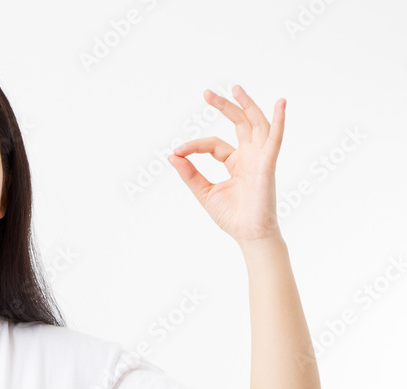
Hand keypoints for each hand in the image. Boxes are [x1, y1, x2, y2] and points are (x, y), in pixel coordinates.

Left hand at [168, 85, 285, 245]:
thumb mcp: (203, 191)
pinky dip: (280, 121)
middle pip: (239, 123)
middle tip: (206, 93)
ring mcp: (260, 158)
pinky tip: (281, 103)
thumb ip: (189, 173)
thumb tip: (171, 155)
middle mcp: (249, 156)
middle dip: (224, 107)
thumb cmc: (231, 216)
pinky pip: (275, 140)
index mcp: (235, 162)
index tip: (177, 151)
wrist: (248, 235)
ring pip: (256, 124)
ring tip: (235, 88)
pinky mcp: (268, 165)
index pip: (214, 144)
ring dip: (247, 105)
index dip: (194, 146)